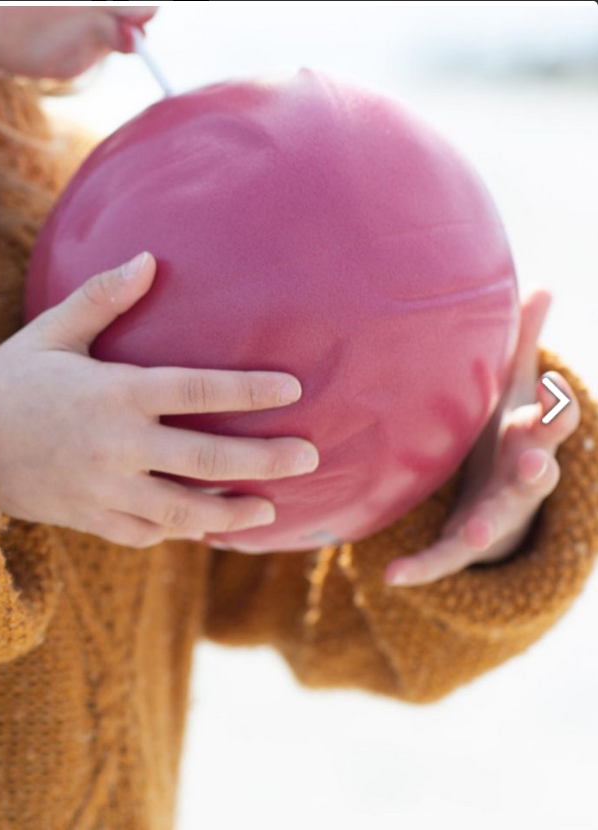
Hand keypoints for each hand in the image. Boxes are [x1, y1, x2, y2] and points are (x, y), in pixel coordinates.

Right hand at [0, 252, 317, 548]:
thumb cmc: (10, 381)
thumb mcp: (51, 332)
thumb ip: (102, 297)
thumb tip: (149, 258)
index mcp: (114, 393)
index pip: (197, 389)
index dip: (249, 389)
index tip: (292, 390)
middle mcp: (117, 445)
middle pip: (206, 457)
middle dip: (264, 460)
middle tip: (310, 458)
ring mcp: (105, 489)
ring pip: (183, 510)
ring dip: (231, 512)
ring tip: (270, 509)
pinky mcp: (92, 519)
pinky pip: (146, 533)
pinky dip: (180, 533)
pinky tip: (208, 529)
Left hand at [385, 289, 580, 586]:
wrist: (495, 493)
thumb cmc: (501, 429)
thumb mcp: (513, 387)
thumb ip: (523, 343)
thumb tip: (544, 281)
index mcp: (529, 436)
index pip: (554, 423)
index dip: (557, 412)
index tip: (554, 396)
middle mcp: (519, 478)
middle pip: (535, 476)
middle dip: (536, 470)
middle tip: (535, 464)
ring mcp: (494, 515)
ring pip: (496, 523)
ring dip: (489, 528)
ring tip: (476, 534)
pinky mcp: (463, 542)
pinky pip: (444, 558)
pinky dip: (422, 568)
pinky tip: (391, 575)